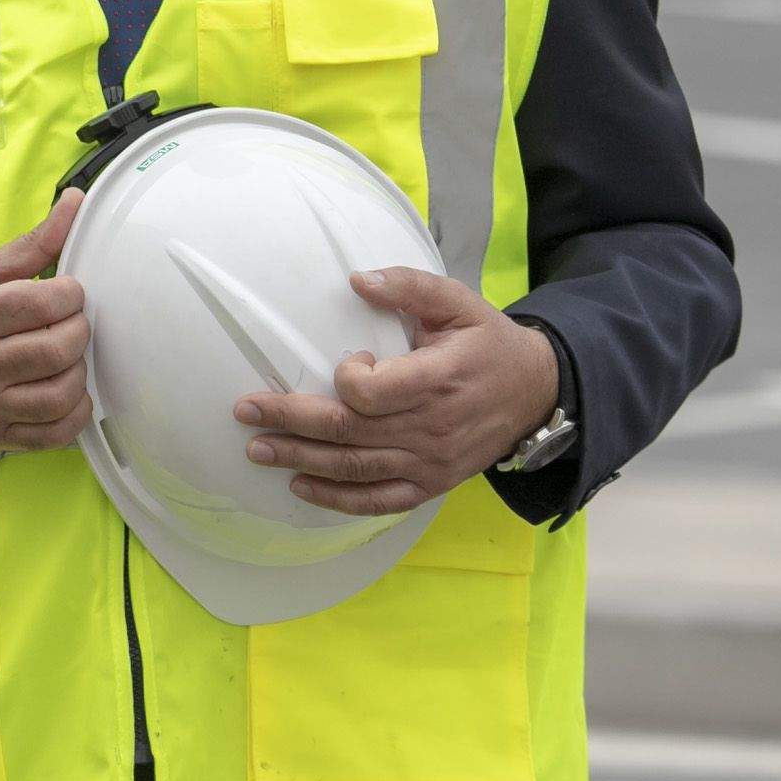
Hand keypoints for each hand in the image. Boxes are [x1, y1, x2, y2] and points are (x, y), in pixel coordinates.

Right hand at [0, 190, 91, 452]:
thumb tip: (76, 202)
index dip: (70, 294)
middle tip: (70, 324)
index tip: (66, 293)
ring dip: (79, 372)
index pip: (41, 303)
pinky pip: (57, 432)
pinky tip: (67, 391)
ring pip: (61, 394)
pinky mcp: (1, 437)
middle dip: (78, 330)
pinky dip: (76, 412)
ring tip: (67, 356)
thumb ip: (33, 244)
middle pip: (57, 349)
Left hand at [233, 268, 561, 516]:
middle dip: (290, 421)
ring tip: (258, 448)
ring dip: (300, 459)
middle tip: (246, 411)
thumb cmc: (487, 343)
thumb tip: (357, 280)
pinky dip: (337, 498)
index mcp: (438, 379)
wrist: (534, 393)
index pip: (374, 393)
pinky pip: (378, 500)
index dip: (348, 379)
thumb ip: (409, 286)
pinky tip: (301, 486)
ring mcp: (431, 462)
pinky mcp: (430, 484)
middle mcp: (432, 428)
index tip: (350, 361)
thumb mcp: (458, 302)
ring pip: (354, 468)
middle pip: (349, 431)